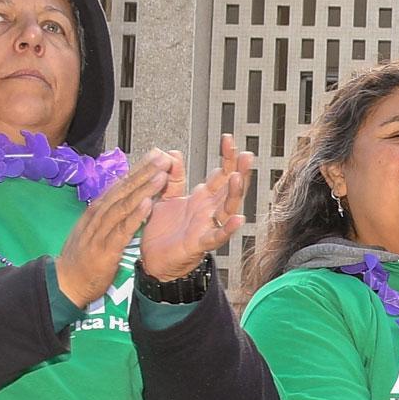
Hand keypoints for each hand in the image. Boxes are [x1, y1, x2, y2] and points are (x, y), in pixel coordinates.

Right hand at [55, 151, 180, 308]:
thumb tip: (122, 196)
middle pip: (123, 190)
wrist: (66, 283)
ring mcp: (100, 231)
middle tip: (163, 158)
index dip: (139, 170)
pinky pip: (123, 230)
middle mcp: (98, 216)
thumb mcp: (94, 229)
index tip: (156, 156)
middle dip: (144, 172)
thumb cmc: (82, 257)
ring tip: (161, 175)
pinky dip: (136, 216)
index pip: (120, 185)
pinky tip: (149, 204)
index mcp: (97, 210)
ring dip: (144, 189)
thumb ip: (107, 213)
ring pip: (124, 205)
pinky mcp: (105, 249)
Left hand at [140, 133, 254, 281]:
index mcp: (202, 198)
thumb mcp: (166, 197)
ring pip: (227, 208)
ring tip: (238, 178)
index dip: (226, 157)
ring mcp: (207, 226)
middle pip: (229, 188)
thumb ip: (172, 177)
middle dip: (239, 171)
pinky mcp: (200, 243)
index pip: (220, 173)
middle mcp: (208, 210)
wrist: (153, 260)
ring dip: (235, 194)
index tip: (229, 139)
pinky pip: (218, 235)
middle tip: (245, 155)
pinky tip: (238, 219)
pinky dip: (228, 228)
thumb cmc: (163, 232)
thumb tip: (172, 154)